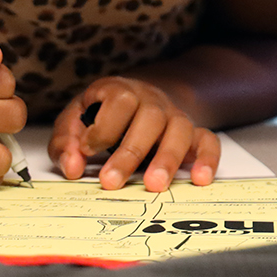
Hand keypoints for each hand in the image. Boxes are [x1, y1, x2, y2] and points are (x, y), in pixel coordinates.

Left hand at [49, 76, 220, 191]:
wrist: (137, 100)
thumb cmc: (100, 114)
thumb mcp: (75, 119)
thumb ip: (67, 142)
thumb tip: (72, 167)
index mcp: (121, 91)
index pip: (120, 100)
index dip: (104, 126)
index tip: (89, 149)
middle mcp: (152, 101)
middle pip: (150, 118)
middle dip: (130, 152)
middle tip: (110, 182)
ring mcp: (175, 116)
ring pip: (180, 130)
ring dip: (168, 158)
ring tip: (154, 185)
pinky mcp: (193, 134)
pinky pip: (209, 140)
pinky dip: (208, 158)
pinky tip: (201, 179)